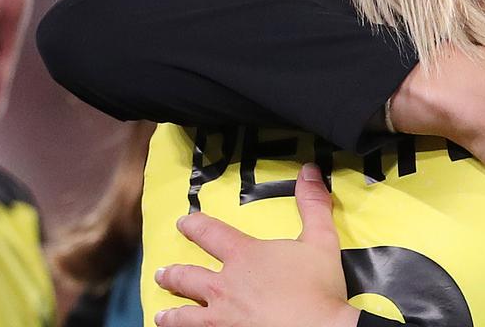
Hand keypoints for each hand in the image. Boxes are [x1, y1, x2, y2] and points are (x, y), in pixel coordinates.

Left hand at [154, 164, 357, 326]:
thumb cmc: (319, 289)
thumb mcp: (321, 241)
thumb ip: (313, 205)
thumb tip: (309, 171)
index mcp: (245, 256)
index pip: (210, 234)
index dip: (195, 225)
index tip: (184, 223)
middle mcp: (224, 286)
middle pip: (187, 277)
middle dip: (173, 274)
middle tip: (162, 273)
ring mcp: (221, 318)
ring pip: (184, 315)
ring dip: (172, 313)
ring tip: (163, 314)